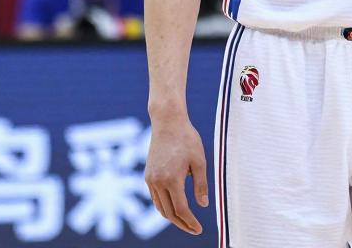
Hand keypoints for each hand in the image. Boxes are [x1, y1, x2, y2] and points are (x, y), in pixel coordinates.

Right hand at [144, 114, 208, 234]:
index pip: (181, 210)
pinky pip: (155, 198)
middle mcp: (158, 182)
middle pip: (169, 213)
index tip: (199, 229)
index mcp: (172, 180)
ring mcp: (151, 179)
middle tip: (194, 229)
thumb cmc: (186, 139)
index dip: (191, 222)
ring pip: (160, 207)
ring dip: (172, 217)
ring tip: (186, 222)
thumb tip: (203, 205)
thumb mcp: (199, 161)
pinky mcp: (148, 175)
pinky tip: (174, 207)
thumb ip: (201, 185)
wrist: (167, 122)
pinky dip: (164, 207)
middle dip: (182, 224)